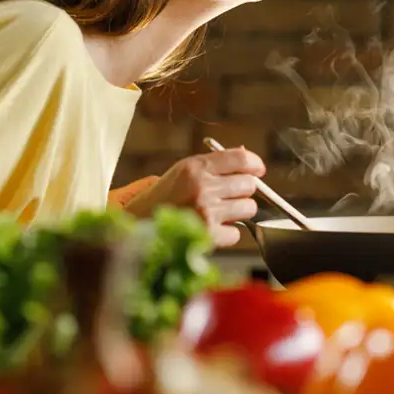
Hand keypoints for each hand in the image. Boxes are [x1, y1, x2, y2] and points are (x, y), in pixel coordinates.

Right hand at [125, 147, 264, 246]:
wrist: (135, 228)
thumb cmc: (161, 199)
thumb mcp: (182, 172)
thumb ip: (213, 165)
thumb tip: (247, 158)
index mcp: (194, 167)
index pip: (240, 158)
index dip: (254, 164)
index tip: (258, 170)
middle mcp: (202, 187)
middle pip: (249, 185)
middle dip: (243, 191)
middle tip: (229, 196)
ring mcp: (206, 212)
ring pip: (248, 208)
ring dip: (238, 212)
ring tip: (218, 213)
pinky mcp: (208, 235)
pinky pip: (236, 232)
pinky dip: (228, 233)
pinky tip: (211, 229)